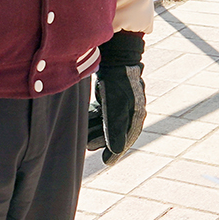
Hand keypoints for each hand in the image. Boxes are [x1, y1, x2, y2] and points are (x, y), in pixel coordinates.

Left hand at [87, 31, 146, 166]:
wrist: (117, 57)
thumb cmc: (118, 82)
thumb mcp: (115, 107)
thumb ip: (114, 129)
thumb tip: (114, 151)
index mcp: (135, 114)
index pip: (126, 138)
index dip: (116, 152)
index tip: (106, 162)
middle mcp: (130, 110)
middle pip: (114, 131)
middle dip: (101, 139)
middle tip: (87, 146)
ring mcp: (120, 102)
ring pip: (106, 122)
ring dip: (96, 130)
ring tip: (83, 137)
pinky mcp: (109, 95)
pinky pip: (101, 112)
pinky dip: (93, 118)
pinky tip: (83, 121)